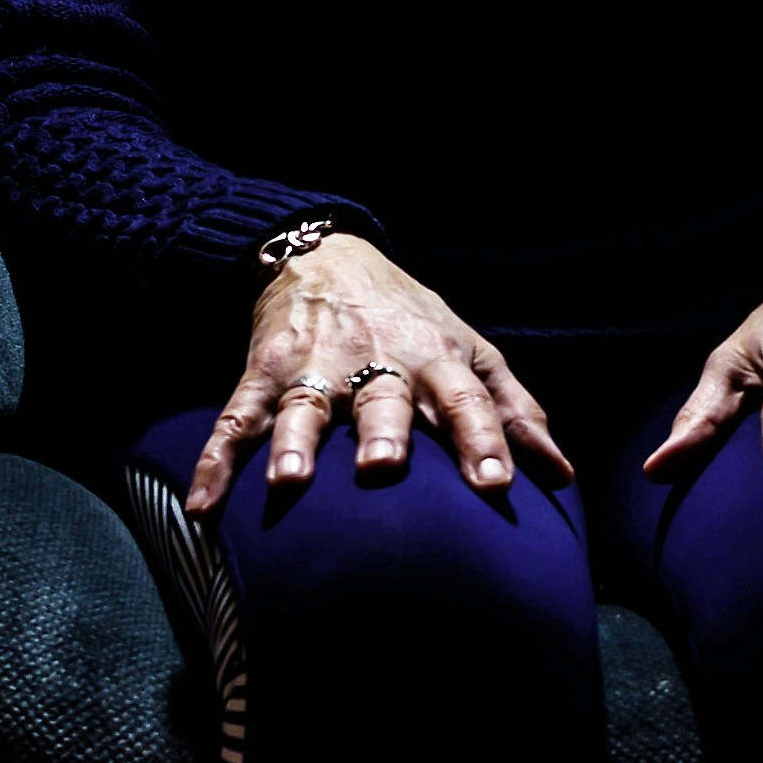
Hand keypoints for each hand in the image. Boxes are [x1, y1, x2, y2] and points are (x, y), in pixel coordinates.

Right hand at [186, 234, 572, 516]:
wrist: (329, 256)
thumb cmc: (415, 320)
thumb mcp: (473, 353)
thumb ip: (514, 413)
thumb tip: (560, 477)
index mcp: (436, 359)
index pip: (465, 402)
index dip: (482, 441)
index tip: (496, 486)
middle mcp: (377, 361)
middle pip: (382, 400)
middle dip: (382, 435)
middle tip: (382, 470)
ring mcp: (316, 365)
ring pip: (305, 407)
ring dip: (295, 444)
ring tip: (289, 482)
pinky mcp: (264, 371)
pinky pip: (236, 419)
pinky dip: (215, 463)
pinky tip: (202, 507)